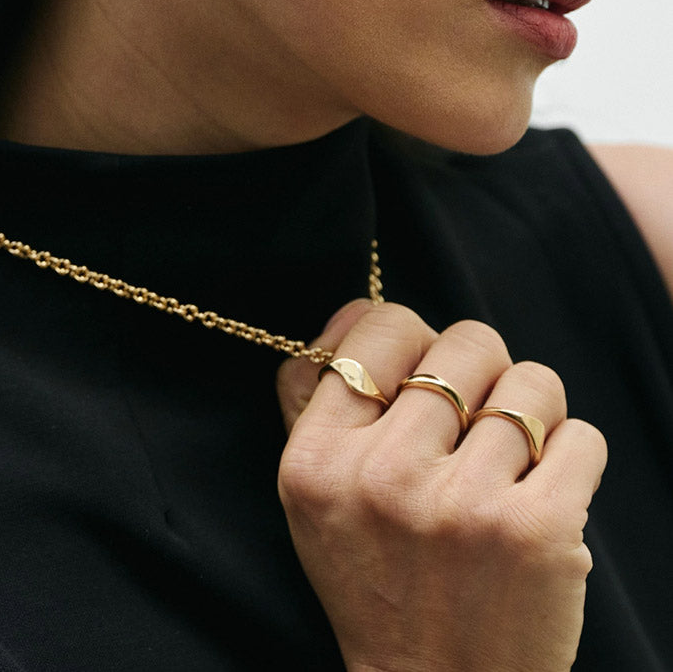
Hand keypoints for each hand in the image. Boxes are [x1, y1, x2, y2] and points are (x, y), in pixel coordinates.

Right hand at [277, 301, 606, 671]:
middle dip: (481, 369)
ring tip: (510, 457)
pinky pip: (581, 435)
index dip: (413, 335)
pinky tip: (544, 490)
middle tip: (472, 418)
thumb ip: (312, 400)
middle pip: (465, 342)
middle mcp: (382, 477)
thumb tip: (348, 314)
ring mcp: (461, 505)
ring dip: (531, 412)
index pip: (381, 326)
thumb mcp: (313, 495)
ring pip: (531, 382)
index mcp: (317, 460)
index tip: (422, 368)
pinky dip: (572, 455)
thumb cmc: (377, 579)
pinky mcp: (535, 533)